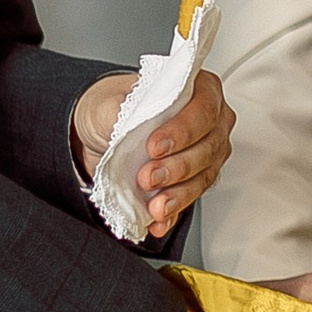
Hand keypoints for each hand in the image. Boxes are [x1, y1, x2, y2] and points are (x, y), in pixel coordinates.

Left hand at [73, 70, 236, 236]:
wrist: (101, 133)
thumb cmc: (115, 108)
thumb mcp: (109, 101)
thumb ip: (120, 108)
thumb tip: (126, 122)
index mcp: (199, 91)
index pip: (202, 112)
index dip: (182, 132)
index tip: (154, 146)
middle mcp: (211, 122)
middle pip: (208, 148)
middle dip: (177, 167)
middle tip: (148, 176)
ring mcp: (206, 154)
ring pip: (204, 177)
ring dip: (178, 195)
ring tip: (155, 205)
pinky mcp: (193, 181)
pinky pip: (190, 199)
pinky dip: (173, 213)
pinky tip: (158, 220)